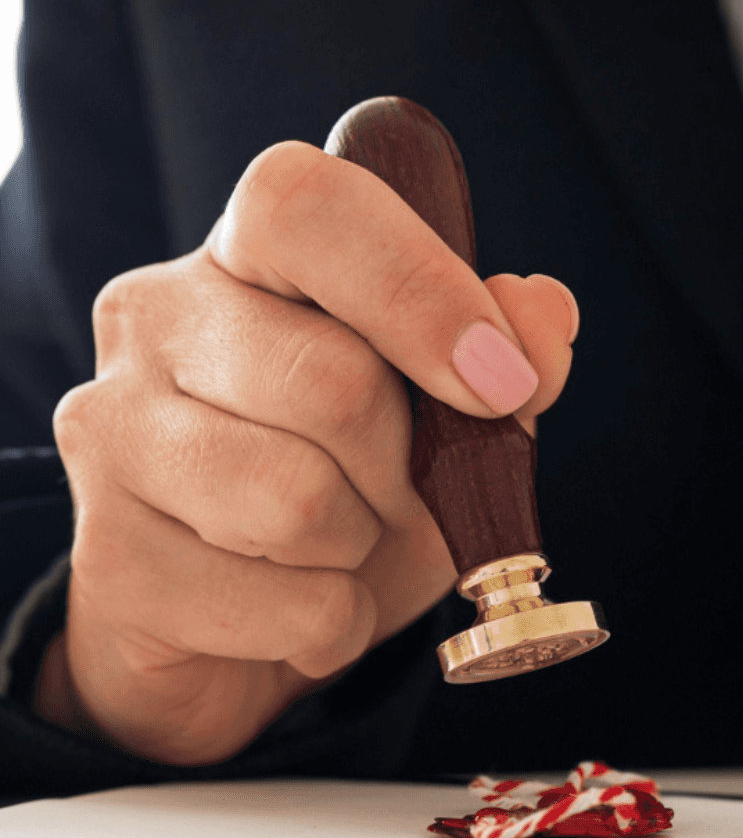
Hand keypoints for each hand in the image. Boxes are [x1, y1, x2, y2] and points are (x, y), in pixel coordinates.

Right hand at [39, 142, 578, 764]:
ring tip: (331, 548)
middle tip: (394, 496)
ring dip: (359, 552)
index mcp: (243, 259)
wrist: (233, 628)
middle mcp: (156, 320)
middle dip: (405, 472)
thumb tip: (542, 316)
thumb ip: (504, 362)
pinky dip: (329, 626)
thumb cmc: (343, 502)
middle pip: (336, 384)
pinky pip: (283, 605)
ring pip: (301, 503)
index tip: (499, 381)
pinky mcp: (105, 553)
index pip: (308, 209)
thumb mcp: (443, 429)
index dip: (418, 288)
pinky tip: (294, 607)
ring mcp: (111, 431)